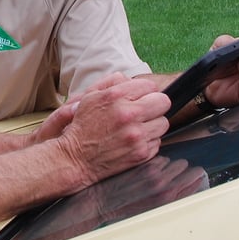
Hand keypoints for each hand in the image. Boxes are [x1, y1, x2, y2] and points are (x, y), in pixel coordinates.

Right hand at [53, 73, 172, 185]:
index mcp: (116, 97)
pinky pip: (158, 141)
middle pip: (163, 102)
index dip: (145, 92)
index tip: (140, 98)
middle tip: (145, 111)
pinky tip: (133, 141)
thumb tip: (133, 81)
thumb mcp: (90, 96)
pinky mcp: (141, 153)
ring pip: (163, 123)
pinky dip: (148, 141)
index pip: (150, 86)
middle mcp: (129, 115)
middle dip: (154, 105)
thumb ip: (112, 82)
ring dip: (152, 124)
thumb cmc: (82, 126)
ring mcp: (136, 135)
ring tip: (137, 127)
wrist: (76, 158)